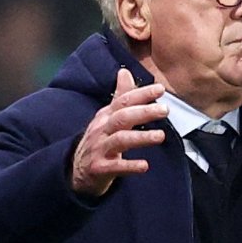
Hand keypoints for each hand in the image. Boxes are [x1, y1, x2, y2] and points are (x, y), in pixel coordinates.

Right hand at [70, 68, 168, 196]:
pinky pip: (115, 167)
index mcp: (105, 116)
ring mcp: (99, 149)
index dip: (141, 94)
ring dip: (141, 137)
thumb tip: (125, 71)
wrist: (76, 171)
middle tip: (165, 110)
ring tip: (160, 136)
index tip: (160, 89)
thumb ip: (120, 97)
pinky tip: (145, 166)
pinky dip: (130, 166)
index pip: (123, 101)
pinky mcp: (99, 168)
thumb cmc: (99, 141)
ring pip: (120, 140)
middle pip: (122, 117)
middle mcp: (101, 130)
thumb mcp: (107, 118)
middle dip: (144, 112)